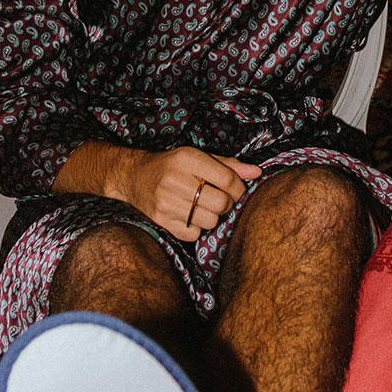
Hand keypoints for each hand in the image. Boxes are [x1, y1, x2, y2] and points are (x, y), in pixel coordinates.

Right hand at [111, 147, 262, 241]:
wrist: (134, 176)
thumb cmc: (173, 166)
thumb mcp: (198, 157)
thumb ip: (228, 165)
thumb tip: (256, 173)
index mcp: (187, 158)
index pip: (227, 179)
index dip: (240, 188)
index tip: (238, 190)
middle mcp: (175, 179)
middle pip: (221, 203)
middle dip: (227, 204)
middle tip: (219, 200)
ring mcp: (166, 202)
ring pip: (210, 221)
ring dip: (212, 217)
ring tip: (202, 207)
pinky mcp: (161, 221)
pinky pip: (194, 234)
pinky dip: (197, 229)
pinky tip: (189, 216)